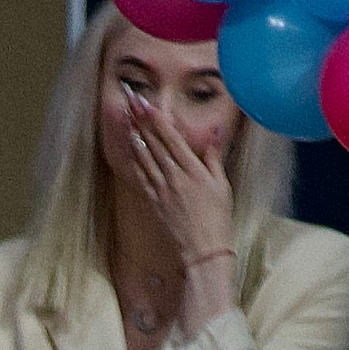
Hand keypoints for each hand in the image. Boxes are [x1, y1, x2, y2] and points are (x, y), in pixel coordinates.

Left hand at [119, 91, 236, 270]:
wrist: (203, 249)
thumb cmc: (217, 218)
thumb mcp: (222, 184)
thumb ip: (213, 156)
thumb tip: (215, 131)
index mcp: (192, 169)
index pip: (170, 137)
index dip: (156, 117)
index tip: (146, 102)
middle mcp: (174, 176)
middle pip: (154, 142)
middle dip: (141, 119)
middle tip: (130, 100)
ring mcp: (161, 188)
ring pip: (144, 156)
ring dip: (134, 134)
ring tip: (126, 117)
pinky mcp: (154, 201)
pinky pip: (141, 175)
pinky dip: (135, 159)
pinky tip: (130, 147)